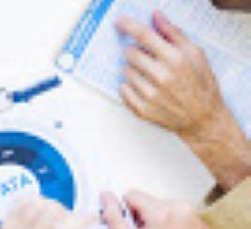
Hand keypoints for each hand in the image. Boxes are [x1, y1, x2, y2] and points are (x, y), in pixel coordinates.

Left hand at [0, 198, 93, 228]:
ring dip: (54, 208)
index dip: (81, 219)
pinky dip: (37, 204)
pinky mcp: (4, 224)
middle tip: (73, 226)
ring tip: (58, 222)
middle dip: (69, 215)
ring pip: (39, 203)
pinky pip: (23, 201)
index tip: (93, 219)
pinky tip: (42, 216)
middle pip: (52, 212)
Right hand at [103, 191, 231, 228]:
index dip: (127, 213)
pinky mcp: (203, 224)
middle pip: (151, 203)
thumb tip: (106, 198)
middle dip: (145, 219)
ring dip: (161, 224)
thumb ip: (114, 219)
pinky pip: (182, 218)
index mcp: (162, 211)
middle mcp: (181, 208)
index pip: (133, 195)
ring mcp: (195, 215)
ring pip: (166, 210)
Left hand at [119, 13, 231, 138]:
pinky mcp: (142, 109)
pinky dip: (130, 86)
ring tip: (151, 75)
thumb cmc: (201, 84)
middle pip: (130, 53)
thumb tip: (156, 17)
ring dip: (133, 69)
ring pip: (125, 71)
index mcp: (175, 60)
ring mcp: (150, 95)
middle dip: (135, 51)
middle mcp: (161, 77)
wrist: (203, 117)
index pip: (145, 36)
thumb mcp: (195, 54)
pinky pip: (123, 89)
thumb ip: (174, 34)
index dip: (129, 26)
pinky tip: (145, 87)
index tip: (119, 21)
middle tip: (146, 57)